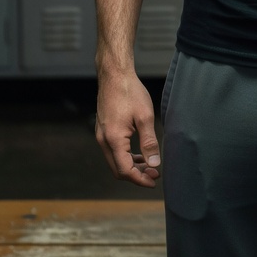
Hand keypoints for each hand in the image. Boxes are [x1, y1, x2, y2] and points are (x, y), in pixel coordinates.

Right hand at [95, 71, 160, 188]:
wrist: (114, 75)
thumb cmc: (130, 92)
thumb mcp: (145, 117)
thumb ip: (149, 142)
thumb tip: (154, 163)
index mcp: (114, 139)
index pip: (125, 170)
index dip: (140, 179)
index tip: (154, 181)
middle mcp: (104, 140)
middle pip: (118, 169)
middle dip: (136, 175)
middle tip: (154, 175)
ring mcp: (101, 135)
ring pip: (115, 161)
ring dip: (131, 166)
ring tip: (149, 165)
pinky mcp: (103, 130)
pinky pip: (113, 151)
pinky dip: (126, 156)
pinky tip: (139, 154)